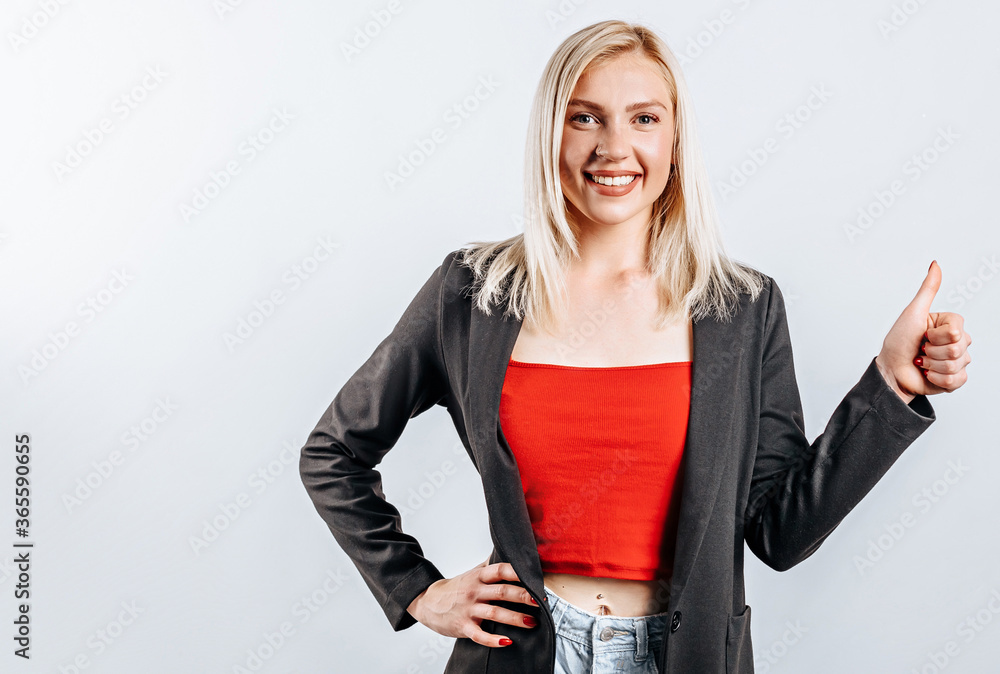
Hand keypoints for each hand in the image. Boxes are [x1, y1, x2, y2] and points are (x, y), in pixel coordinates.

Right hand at [406, 556, 538, 646]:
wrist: (427, 601)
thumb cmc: (455, 588)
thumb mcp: (472, 573)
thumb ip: (490, 566)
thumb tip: (509, 552)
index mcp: (478, 576)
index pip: (501, 570)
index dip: (518, 573)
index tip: (536, 577)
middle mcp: (474, 591)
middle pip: (502, 591)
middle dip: (524, 596)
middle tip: (542, 601)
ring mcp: (468, 609)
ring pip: (495, 613)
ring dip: (515, 618)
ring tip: (532, 622)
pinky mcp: (463, 626)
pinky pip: (479, 635)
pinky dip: (493, 639)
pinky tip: (507, 641)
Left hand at [875, 260, 971, 401]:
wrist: (891, 370)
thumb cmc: (898, 341)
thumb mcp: (913, 313)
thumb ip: (928, 290)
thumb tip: (935, 264)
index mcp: (950, 325)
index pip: (956, 330)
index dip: (936, 335)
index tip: (923, 334)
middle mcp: (957, 341)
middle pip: (959, 347)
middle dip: (933, 351)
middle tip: (920, 349)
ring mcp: (957, 360)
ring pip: (958, 364)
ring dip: (933, 365)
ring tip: (922, 361)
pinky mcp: (955, 379)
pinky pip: (957, 380)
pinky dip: (937, 379)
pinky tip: (928, 373)